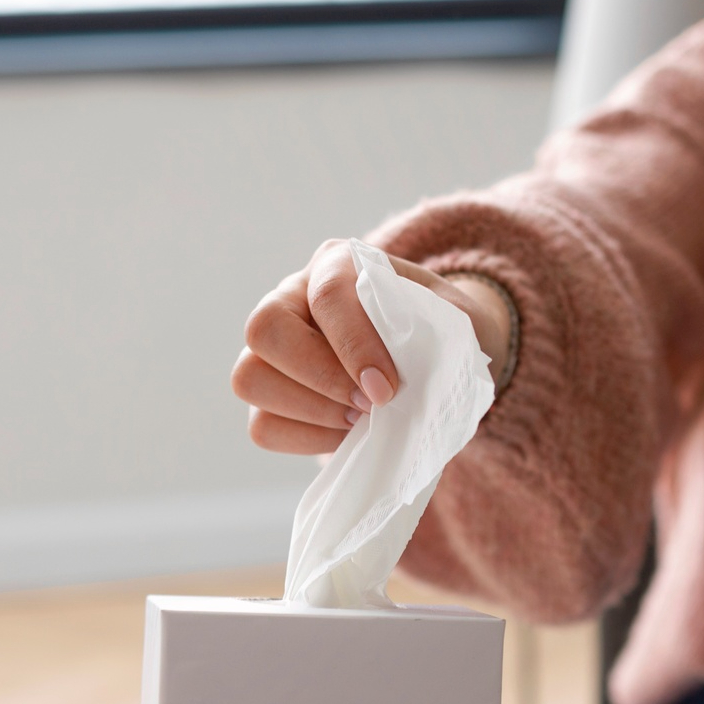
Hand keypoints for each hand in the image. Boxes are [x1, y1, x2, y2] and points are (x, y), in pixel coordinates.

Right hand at [233, 238, 512, 455]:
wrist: (438, 357)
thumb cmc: (443, 334)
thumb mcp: (453, 322)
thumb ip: (433, 336)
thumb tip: (395, 382)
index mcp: (338, 264)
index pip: (327, 294)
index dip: (354, 346)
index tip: (387, 389)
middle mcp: (291, 296)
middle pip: (265, 329)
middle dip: (320, 377)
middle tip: (369, 404)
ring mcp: (272, 348)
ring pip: (250, 378)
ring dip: (310, 411)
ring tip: (360, 420)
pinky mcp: (269, 396)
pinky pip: (262, 426)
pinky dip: (306, 439)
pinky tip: (346, 434)